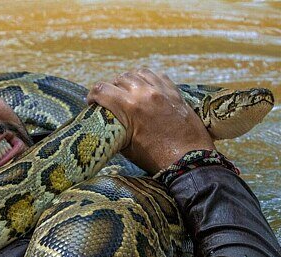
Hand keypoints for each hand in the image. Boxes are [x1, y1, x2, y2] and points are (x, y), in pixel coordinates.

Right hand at [86, 68, 214, 173]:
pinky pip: (157, 75)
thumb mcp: (127, 147)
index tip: (91, 102)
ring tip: (127, 91)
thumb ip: (115, 129)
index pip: (102, 90)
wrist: (189, 160)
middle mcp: (145, 93)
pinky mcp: (175, 92)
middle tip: (109, 100)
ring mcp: (161, 90)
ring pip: (138, 73)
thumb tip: (108, 123)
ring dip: (128, 80)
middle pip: (119, 79)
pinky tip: (145, 88)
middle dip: (110, 88)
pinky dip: (147, 79)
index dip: (92, 95)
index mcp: (130, 107)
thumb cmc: (156, 158)